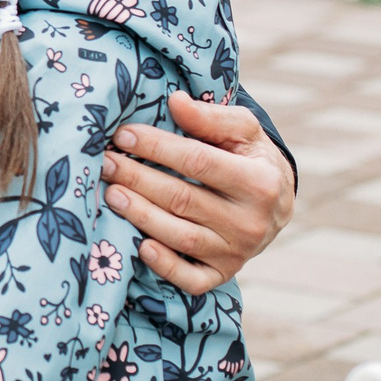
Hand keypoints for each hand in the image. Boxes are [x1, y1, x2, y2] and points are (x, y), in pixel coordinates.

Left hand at [104, 93, 294, 295]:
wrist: (276, 205)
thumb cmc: (251, 159)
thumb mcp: (243, 131)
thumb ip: (211, 117)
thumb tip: (175, 101)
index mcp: (260, 181)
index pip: (198, 161)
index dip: (157, 147)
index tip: (123, 135)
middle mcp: (251, 222)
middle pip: (182, 199)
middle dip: (137, 179)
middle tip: (105, 163)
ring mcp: (237, 253)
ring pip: (181, 237)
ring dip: (140, 216)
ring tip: (110, 193)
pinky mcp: (223, 274)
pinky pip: (191, 279)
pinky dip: (165, 266)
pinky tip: (139, 246)